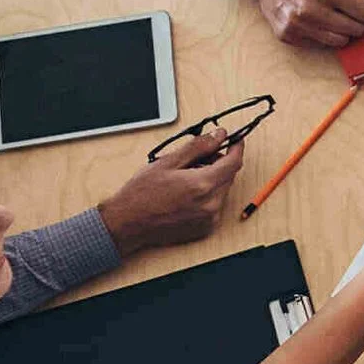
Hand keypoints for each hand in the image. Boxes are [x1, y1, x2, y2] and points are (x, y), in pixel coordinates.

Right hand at [97, 129, 246, 255]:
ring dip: (212, 179)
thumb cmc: (141, 194)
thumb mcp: (168, 162)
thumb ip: (198, 147)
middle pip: (229, 175)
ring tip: (185, 177)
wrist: (127, 224)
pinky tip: (186, 194)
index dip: (236, 148)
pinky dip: (207, 195)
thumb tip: (218, 135)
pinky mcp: (206, 228)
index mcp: (203, 185)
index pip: (234, 162)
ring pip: (222, 189)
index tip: (235, 140)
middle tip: (198, 157)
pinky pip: (215, 204)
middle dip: (219, 162)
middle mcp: (211, 204)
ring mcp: (210, 218)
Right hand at [233, 0, 363, 48]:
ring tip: (335, 9)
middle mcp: (311, 10)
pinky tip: (318, 15)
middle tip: (351, 2)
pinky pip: (320, 44)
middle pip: (357, 29)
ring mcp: (297, 25)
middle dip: (359, 16)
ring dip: (344, 27)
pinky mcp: (287, 35)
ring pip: (341, 41)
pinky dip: (324, 33)